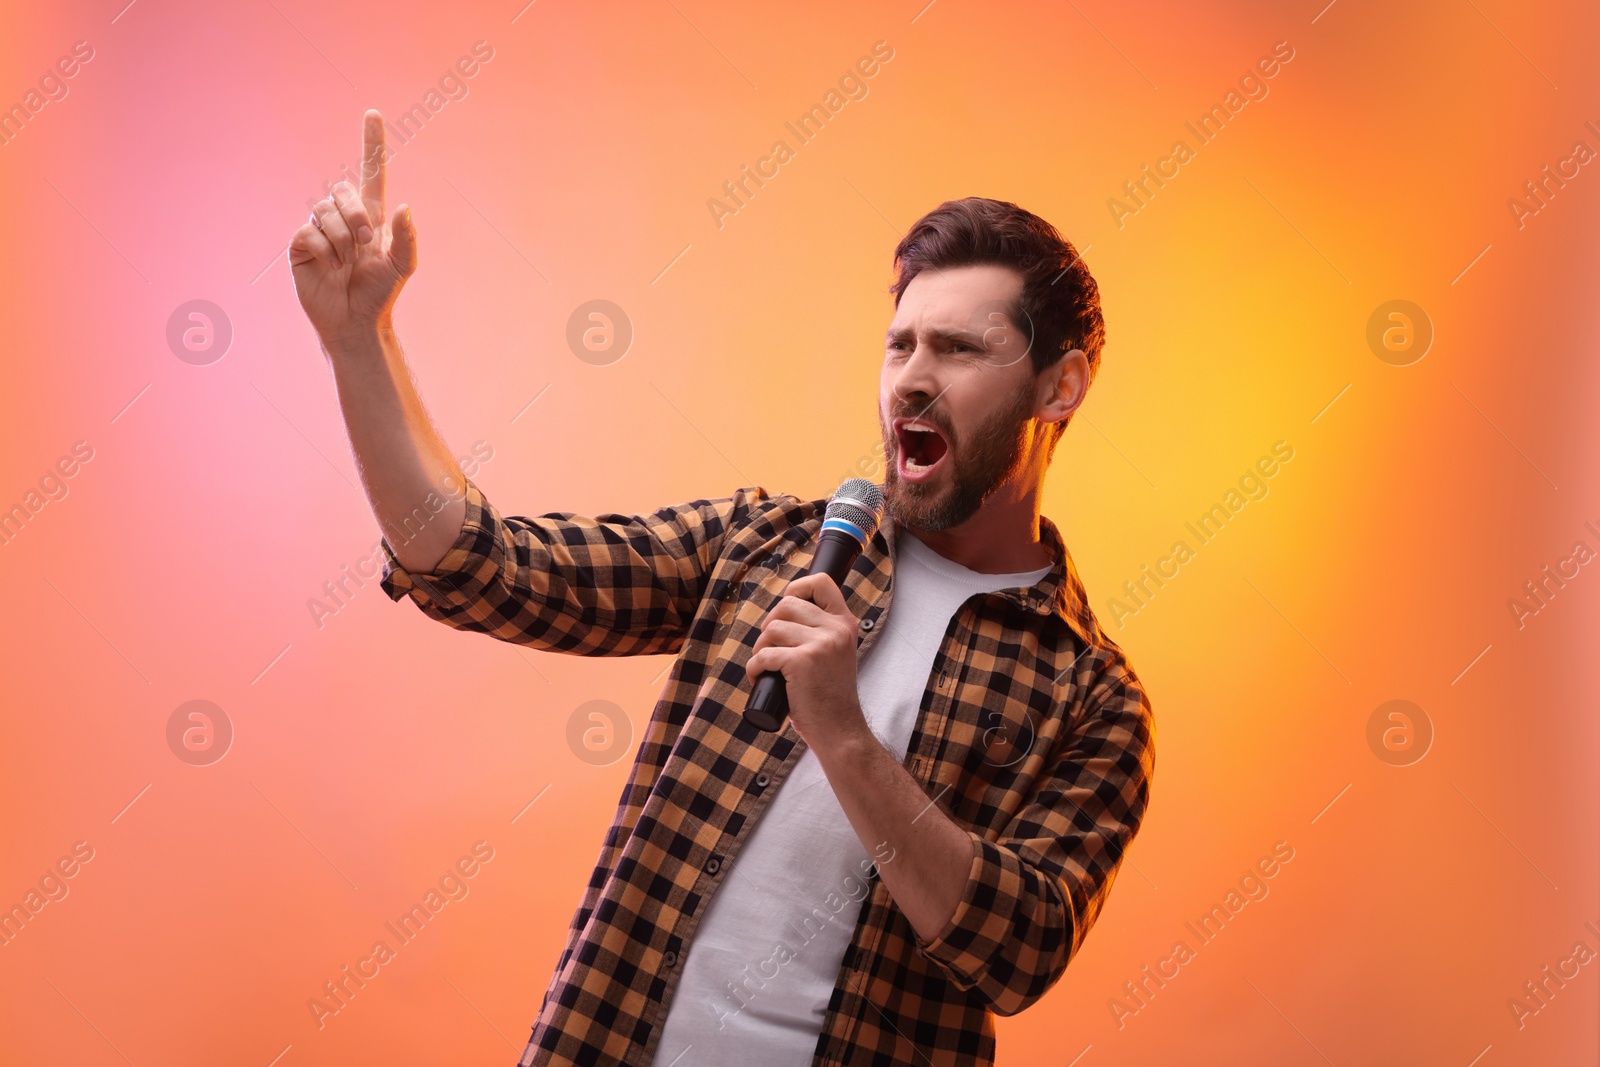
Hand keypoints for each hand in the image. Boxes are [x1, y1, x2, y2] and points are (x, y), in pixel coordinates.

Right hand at [289, 110, 417, 347]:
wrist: (355, 321)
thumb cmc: (380, 293)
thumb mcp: (402, 266)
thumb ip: (407, 237)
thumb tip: (404, 205)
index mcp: (371, 216)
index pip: (371, 172)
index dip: (371, 143)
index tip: (373, 113)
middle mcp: (344, 216)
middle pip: (343, 189)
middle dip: (357, 215)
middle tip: (364, 244)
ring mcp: (321, 228)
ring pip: (326, 209)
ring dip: (342, 238)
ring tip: (347, 262)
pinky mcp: (302, 243)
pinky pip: (311, 230)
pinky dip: (326, 250)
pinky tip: (332, 267)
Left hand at [745, 573, 869, 751]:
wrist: (840, 731)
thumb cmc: (829, 696)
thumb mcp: (835, 654)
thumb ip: (820, 632)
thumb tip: (784, 609)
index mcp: (845, 624)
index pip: (821, 582)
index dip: (797, 588)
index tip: (786, 609)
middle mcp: (836, 629)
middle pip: (786, 604)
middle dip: (769, 625)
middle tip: (771, 649)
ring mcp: (820, 644)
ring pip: (771, 629)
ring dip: (760, 649)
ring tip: (767, 669)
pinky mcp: (801, 662)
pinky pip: (762, 655)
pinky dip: (754, 669)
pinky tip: (761, 681)